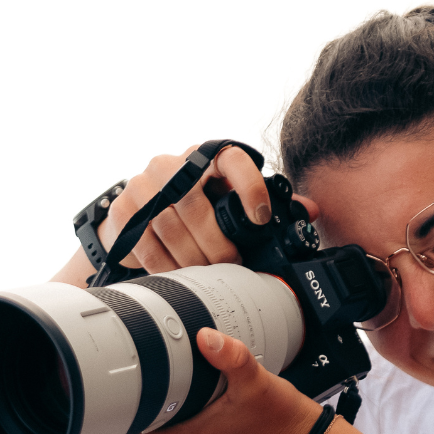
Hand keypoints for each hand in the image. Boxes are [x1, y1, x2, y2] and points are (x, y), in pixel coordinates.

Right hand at [101, 144, 268, 271]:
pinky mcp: (123, 210)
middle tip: (231, 263)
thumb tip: (310, 210)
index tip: (261, 218)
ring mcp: (143, 185)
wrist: (142, 213)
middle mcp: (172, 166)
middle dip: (217, 244)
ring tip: (208, 273)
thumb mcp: (230, 201)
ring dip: (194, 259)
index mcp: (207, 158)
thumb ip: (269, 204)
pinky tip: (180, 274)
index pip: (231, 158)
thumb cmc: (197, 209)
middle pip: (196, 205)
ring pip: (171, 228)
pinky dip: (168, 266)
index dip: (249, 186)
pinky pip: (147, 246)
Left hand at [103, 328, 322, 433]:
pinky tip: (132, 407)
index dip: (93, 423)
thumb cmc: (277, 417)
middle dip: (95, 425)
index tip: (79, 396)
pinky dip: (131, 433)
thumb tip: (205, 335)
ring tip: (100, 397)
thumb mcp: (256, 381)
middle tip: (83, 388)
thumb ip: (230, 356)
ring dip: (111, 430)